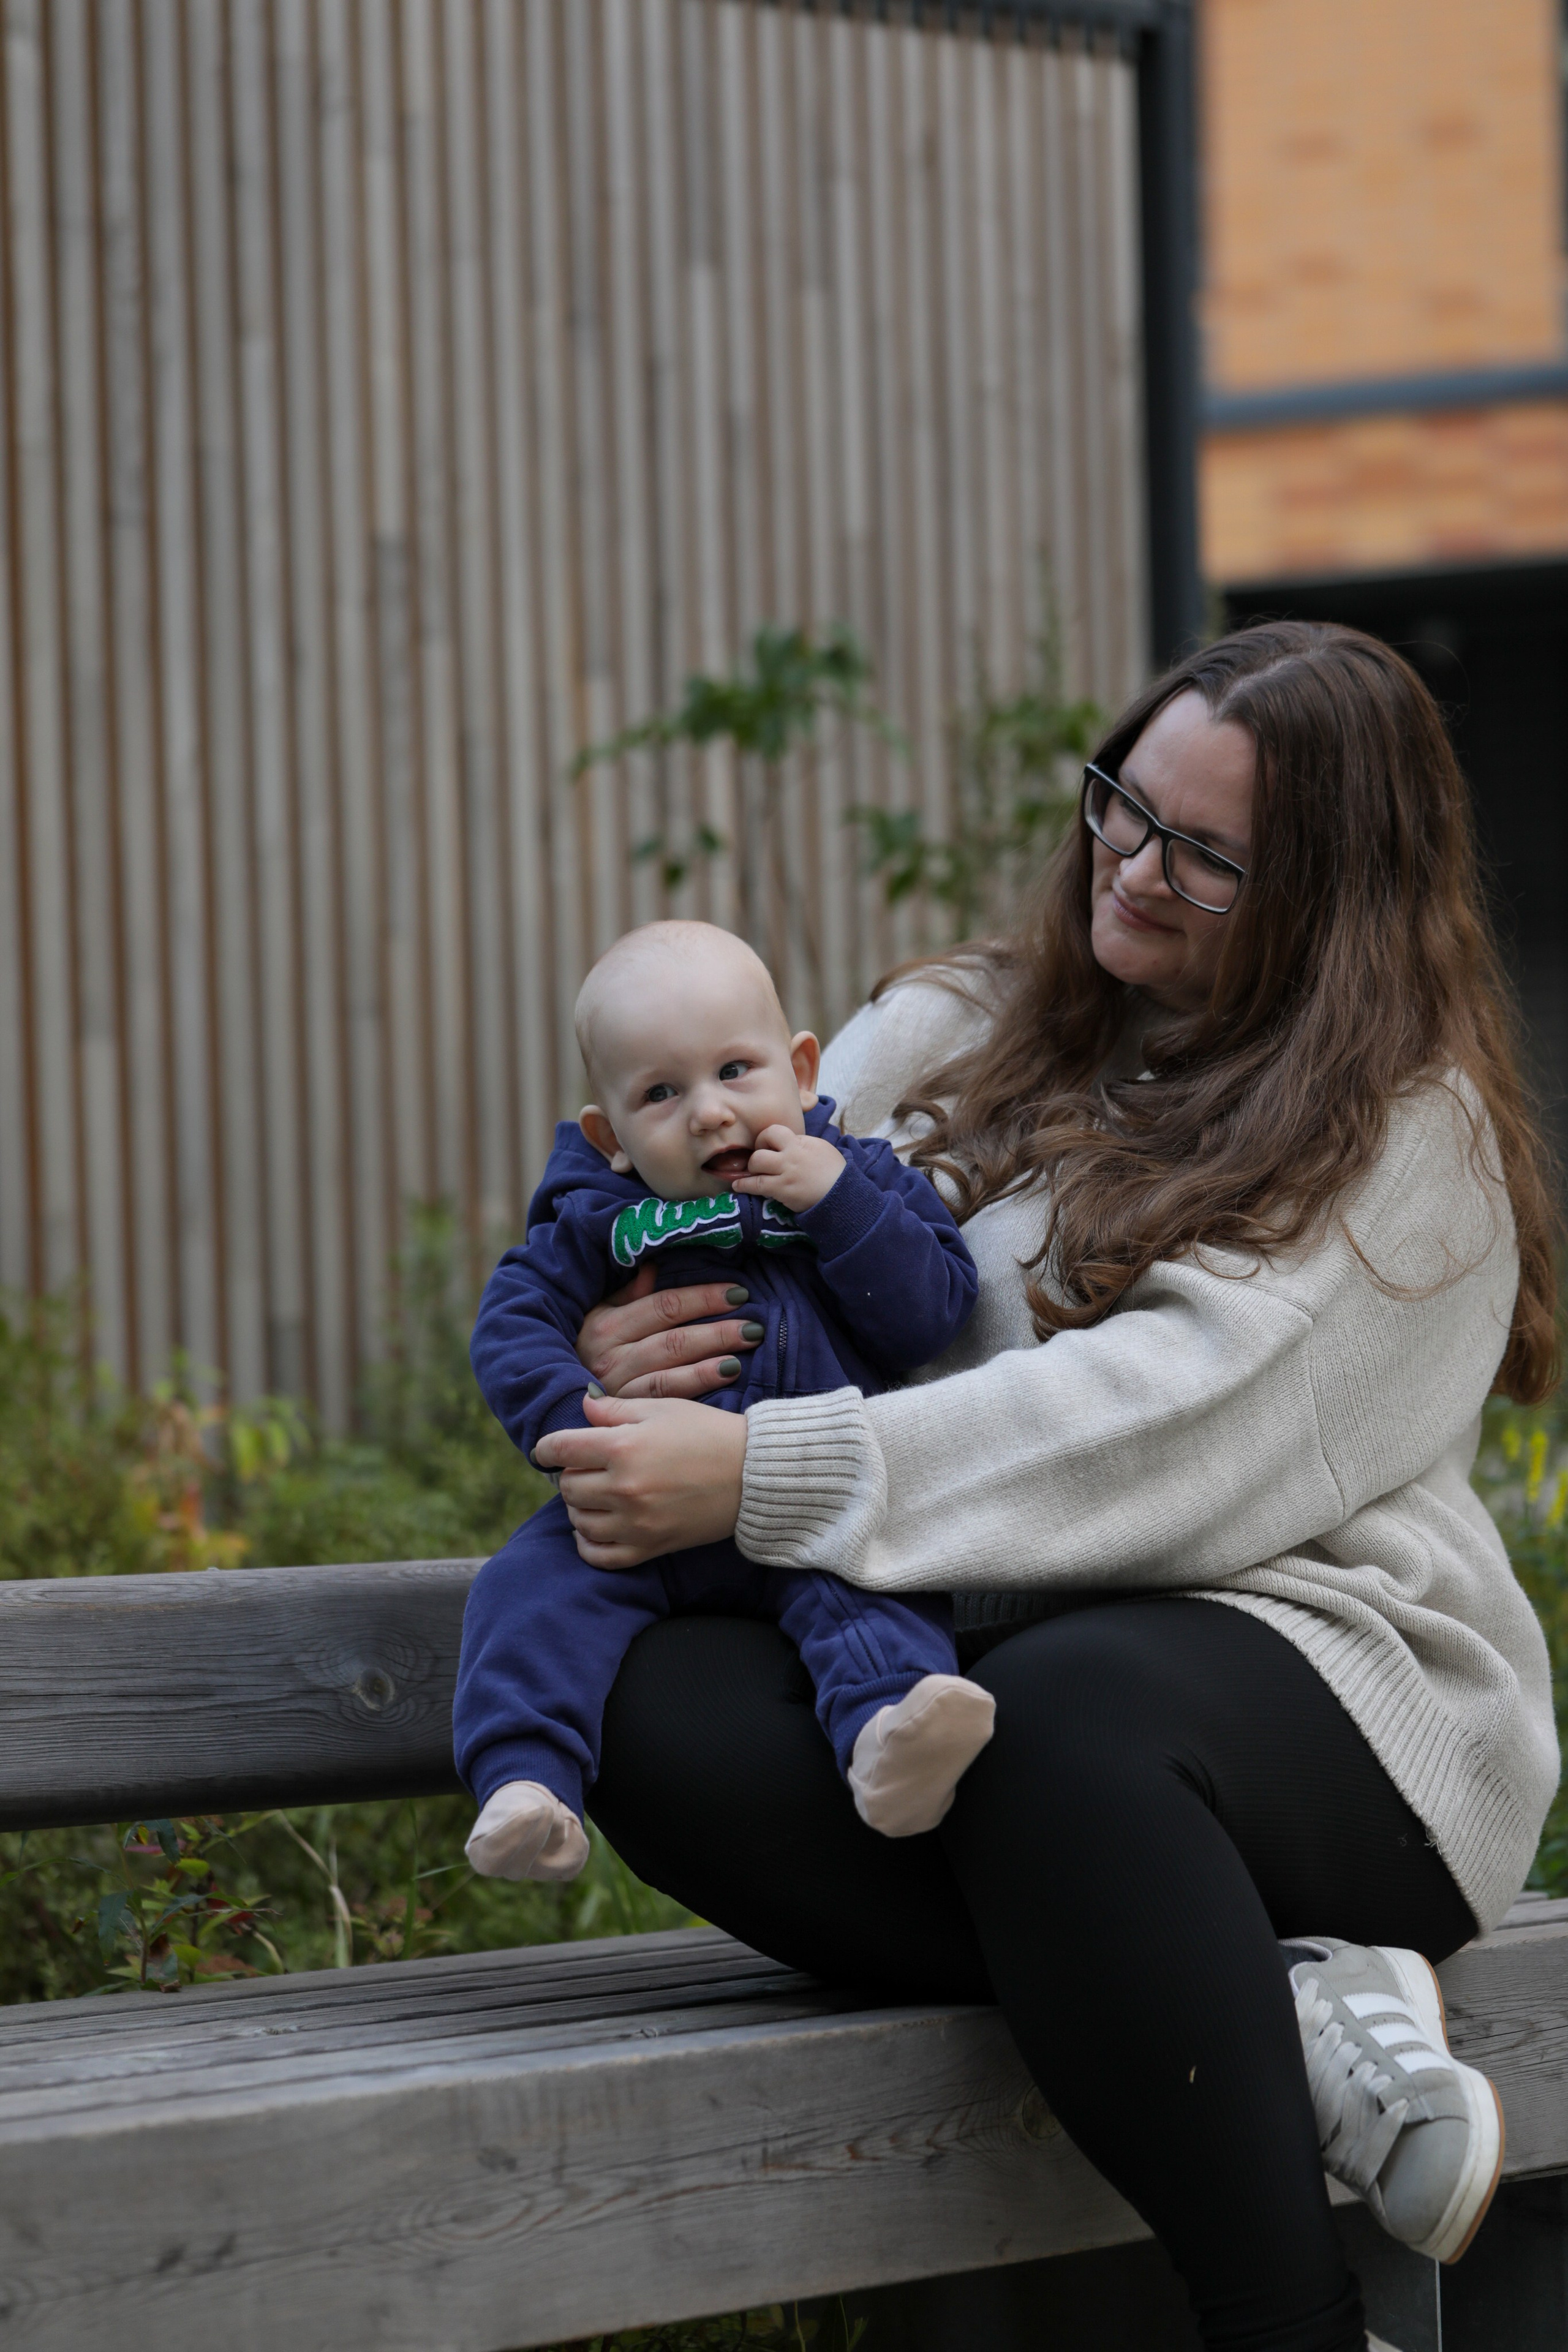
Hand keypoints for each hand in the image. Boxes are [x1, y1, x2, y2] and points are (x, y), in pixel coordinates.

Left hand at [534, 1394, 747, 1567]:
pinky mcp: (650, 1547)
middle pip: (567, 1486)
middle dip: (572, 1473)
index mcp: (622, 1448)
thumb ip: (615, 1410)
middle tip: (589, 1467)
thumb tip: (583, 1407)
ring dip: (580, 1506)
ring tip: (596, 1494)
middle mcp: (623, 1488)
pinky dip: (588, 1543)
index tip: (546, 1450)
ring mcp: (635, 1523)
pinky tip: (596, 1527)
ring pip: (579, 1520)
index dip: (547, 1448)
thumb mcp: (662, 1409)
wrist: (754, 1474)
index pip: (561, 1449)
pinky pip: (599, 1556)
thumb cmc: (708, 1433)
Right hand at [575, 1264, 763, 1399]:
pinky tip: (726, 1376)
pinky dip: (697, 1385)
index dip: (701, 1298)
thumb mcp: (597, 1317)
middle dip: (716, 1330)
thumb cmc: (586, 1352)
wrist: (556, 1398)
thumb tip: (655, 1266)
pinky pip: (666, 1398)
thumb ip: (627, 1294)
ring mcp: (618, 1388)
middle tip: (753, 1324)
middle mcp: (610, 1357)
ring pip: (672, 1371)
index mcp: (605, 1326)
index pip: (662, 1306)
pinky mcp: (627, 1413)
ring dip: (712, 1358)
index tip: (736, 1293)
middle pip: (672, 1339)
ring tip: (745, 1348)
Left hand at [732, 1123, 844, 1211]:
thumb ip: (802, 1145)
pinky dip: (743, 1185)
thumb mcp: (821, 1149)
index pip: (776, 1131)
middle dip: (757, 1150)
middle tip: (760, 1161)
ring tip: (751, 1173)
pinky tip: (738, 1186)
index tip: (768, 1146)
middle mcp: (793, 1153)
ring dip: (751, 1168)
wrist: (843, 1195)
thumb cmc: (835, 1173)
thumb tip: (787, 1144)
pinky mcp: (782, 1189)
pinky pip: (756, 1184)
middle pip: (764, 1141)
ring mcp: (786, 1171)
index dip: (767, 1138)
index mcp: (803, 1142)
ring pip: (757, 1161)